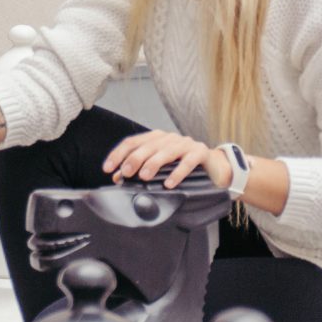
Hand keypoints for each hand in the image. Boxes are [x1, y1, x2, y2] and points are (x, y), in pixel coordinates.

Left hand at [103, 128, 231, 190]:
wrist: (214, 166)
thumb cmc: (182, 166)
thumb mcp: (160, 167)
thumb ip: (139, 169)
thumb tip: (118, 177)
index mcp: (156, 138)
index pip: (132, 142)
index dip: (118, 154)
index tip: (108, 168)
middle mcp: (169, 138)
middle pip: (147, 146)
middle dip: (134, 159)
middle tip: (125, 172)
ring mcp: (185, 144)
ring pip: (166, 151)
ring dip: (153, 164)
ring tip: (144, 176)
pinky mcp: (200, 152)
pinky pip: (187, 162)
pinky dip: (177, 173)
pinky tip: (169, 183)